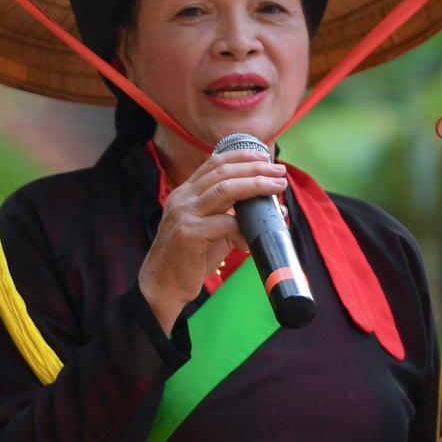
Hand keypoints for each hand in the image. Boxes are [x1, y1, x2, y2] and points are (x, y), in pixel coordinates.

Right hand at [138, 145, 287, 332]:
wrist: (163, 284)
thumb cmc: (188, 258)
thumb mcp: (208, 229)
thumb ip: (230, 216)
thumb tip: (266, 208)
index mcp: (185, 194)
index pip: (213, 163)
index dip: (241, 156)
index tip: (264, 157)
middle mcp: (183, 199)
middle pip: (223, 172)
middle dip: (255, 168)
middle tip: (279, 170)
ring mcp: (184, 215)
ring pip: (225, 189)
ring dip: (255, 185)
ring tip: (277, 186)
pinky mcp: (189, 234)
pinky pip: (225, 224)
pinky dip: (244, 230)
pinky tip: (249, 241)